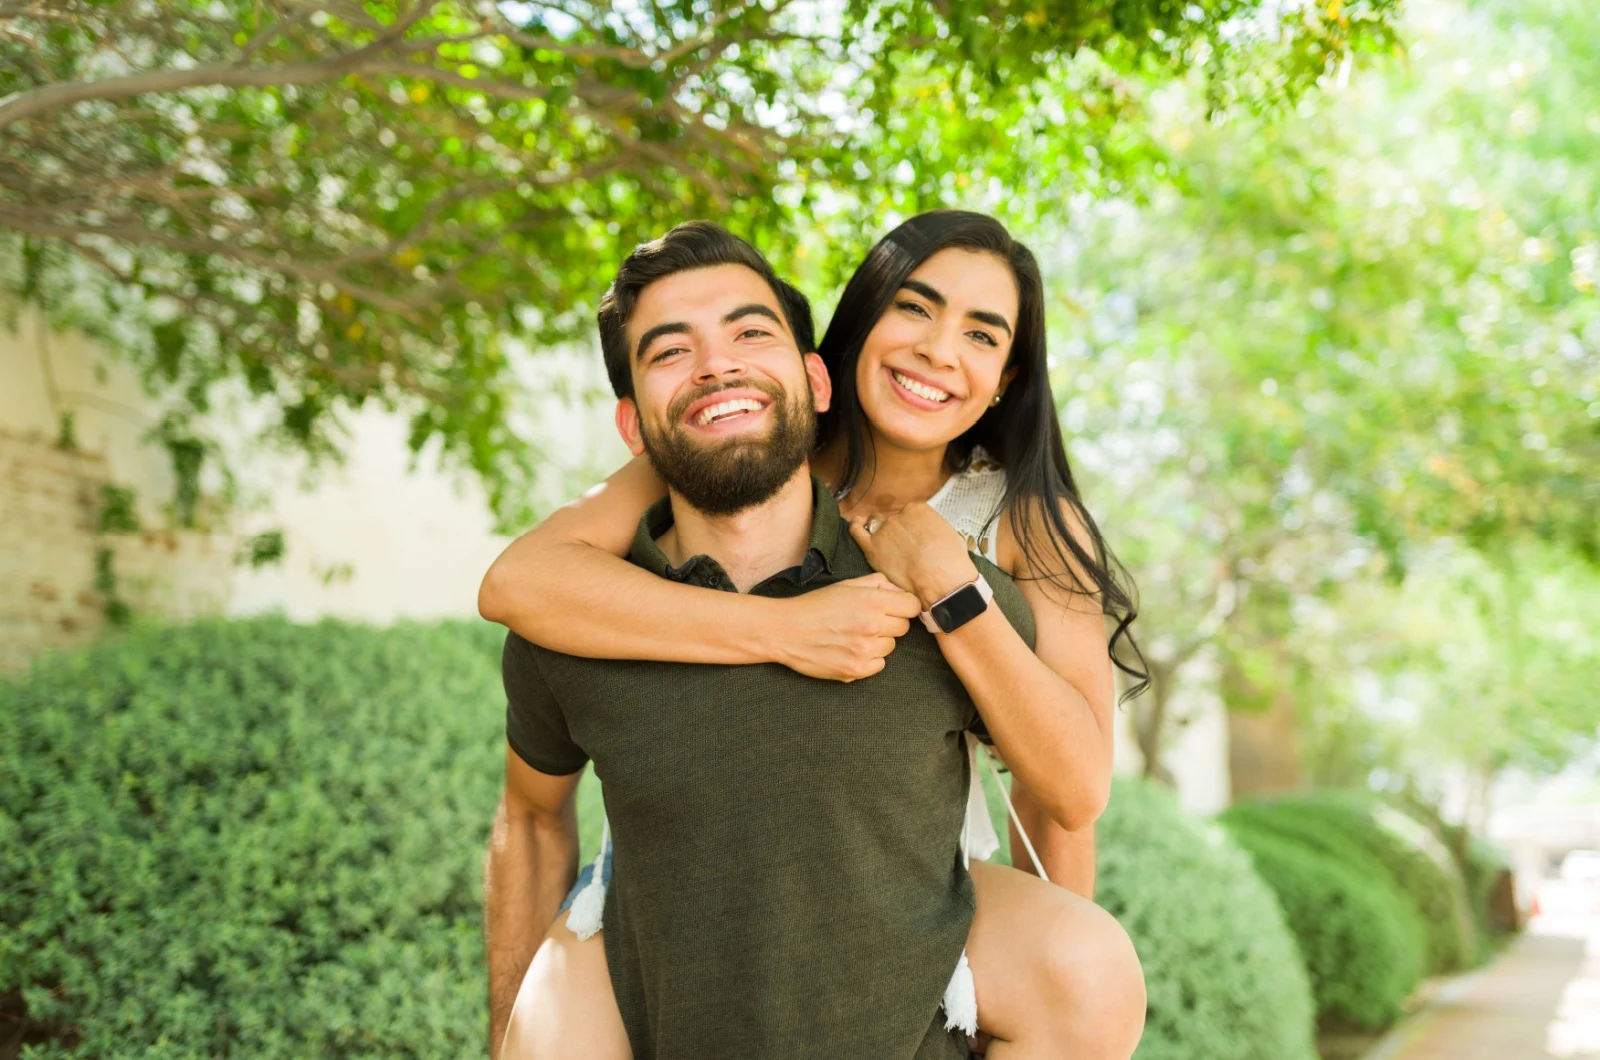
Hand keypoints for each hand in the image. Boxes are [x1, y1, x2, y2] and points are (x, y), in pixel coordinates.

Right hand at [770, 574, 921, 681]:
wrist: (785, 631)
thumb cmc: (815, 605)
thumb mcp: (846, 585)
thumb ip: (877, 583)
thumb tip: (898, 591)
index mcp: (872, 601)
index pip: (912, 606)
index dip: (903, 605)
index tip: (894, 607)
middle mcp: (872, 626)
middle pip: (903, 627)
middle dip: (890, 622)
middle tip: (868, 620)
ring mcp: (865, 650)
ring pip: (891, 646)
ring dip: (879, 641)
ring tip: (855, 635)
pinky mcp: (856, 670)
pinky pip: (879, 664)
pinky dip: (869, 658)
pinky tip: (851, 649)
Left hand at [848, 502, 979, 607]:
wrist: (942, 583)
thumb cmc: (952, 563)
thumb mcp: (950, 535)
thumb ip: (932, 530)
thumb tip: (929, 536)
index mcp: (918, 509)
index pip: (908, 514)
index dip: (909, 527)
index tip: (912, 537)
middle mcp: (899, 515)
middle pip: (892, 520)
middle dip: (896, 531)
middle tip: (901, 547)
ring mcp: (884, 530)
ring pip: (875, 524)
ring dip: (878, 532)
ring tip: (883, 543)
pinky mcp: (872, 548)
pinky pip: (857, 531)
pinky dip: (855, 526)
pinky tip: (856, 525)